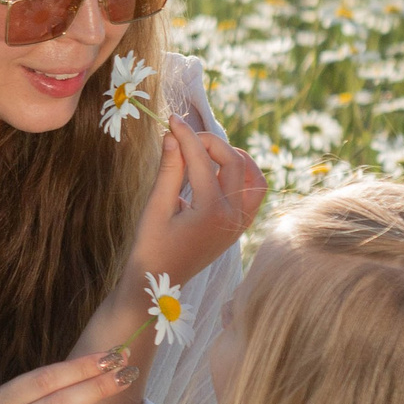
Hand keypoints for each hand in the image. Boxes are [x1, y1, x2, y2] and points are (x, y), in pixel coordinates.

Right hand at [130, 109, 265, 286]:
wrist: (157, 284)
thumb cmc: (150, 248)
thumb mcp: (155, 208)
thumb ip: (168, 170)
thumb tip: (172, 135)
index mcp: (210, 212)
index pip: (201, 160)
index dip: (185, 135)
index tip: (171, 119)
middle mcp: (232, 217)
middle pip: (233, 161)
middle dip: (209, 142)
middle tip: (184, 135)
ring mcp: (239, 224)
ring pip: (253, 177)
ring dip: (234, 157)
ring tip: (208, 150)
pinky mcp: (238, 228)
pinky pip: (253, 194)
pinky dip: (242, 176)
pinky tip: (219, 170)